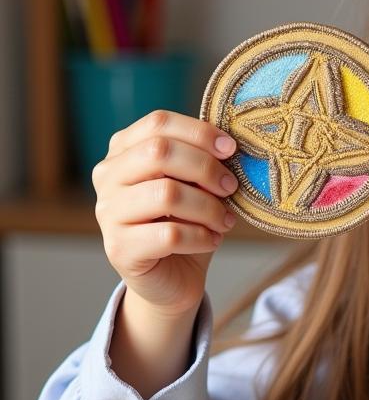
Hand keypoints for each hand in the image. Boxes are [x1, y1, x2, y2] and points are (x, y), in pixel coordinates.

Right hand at [93, 110, 238, 317]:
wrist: (174, 277)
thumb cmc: (187, 222)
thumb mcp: (197, 185)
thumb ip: (203, 160)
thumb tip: (229, 145)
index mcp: (124, 151)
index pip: (158, 123)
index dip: (199, 132)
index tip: (231, 149)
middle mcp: (107, 177)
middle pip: (159, 153)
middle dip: (206, 168)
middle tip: (231, 187)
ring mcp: (108, 213)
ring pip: (166, 194)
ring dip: (208, 207)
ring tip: (225, 220)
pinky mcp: (119, 248)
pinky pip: (169, 234)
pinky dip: (201, 237)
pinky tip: (211, 240)